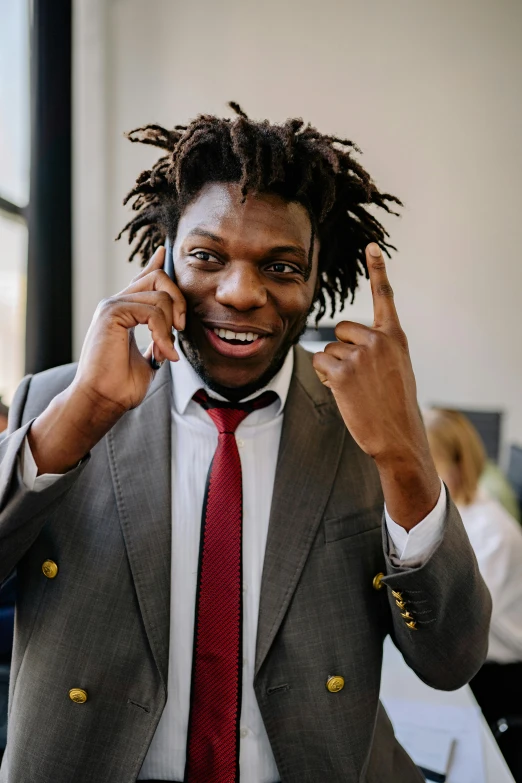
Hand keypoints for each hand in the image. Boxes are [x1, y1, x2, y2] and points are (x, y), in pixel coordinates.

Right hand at [73, 246, 184, 412]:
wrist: (103, 400)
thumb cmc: (121, 386)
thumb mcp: (148, 359)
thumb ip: (157, 341)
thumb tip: (171, 335)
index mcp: (123, 312)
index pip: (142, 280)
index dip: (156, 265)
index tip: (164, 253)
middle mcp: (115, 304)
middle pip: (157, 277)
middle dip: (179, 300)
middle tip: (182, 329)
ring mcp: (112, 305)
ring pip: (160, 295)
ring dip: (172, 326)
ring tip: (168, 351)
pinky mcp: (111, 312)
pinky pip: (153, 310)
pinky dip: (163, 332)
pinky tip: (163, 352)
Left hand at [312, 243, 439, 527]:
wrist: (398, 436)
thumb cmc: (394, 406)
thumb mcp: (397, 369)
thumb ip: (378, 348)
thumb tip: (344, 341)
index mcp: (395, 337)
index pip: (384, 297)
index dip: (377, 270)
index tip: (371, 245)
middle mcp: (379, 340)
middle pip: (340, 329)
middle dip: (341, 350)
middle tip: (359, 378)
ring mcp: (361, 354)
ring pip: (328, 350)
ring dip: (333, 369)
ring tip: (356, 390)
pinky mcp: (343, 371)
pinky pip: (319, 364)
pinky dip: (325, 378)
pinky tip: (344, 393)